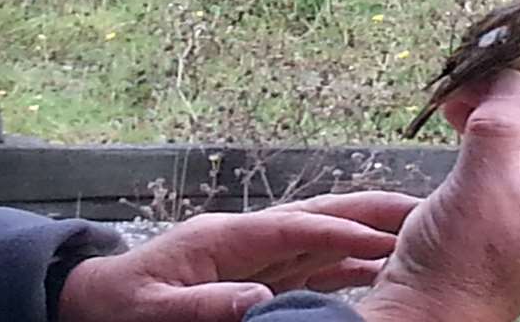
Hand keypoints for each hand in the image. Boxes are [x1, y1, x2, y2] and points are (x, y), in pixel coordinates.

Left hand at [57, 190, 416, 321]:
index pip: (291, 228)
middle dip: (369, 214)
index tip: (383, 237)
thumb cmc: (120, 303)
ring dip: (368, 236)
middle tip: (422, 210)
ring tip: (418, 235)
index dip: (338, 232)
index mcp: (223, 236)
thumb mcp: (153, 309)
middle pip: (318, 219)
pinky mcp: (258, 275)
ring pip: (323, 240)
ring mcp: (256, 255)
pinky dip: (349, 266)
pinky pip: (312, 267)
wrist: (97, 303)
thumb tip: (259, 300)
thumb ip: (203, 305)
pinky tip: (382, 271)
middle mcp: (247, 238)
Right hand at [359, 70, 519, 321]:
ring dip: (498, 113)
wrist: (424, 312)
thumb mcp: (482, 184)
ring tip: (461, 97)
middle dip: (519, 101)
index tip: (513, 76)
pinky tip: (459, 117)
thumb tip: (513, 78)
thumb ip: (503, 123)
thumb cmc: (458, 268)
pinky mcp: (511, 209)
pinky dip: (486, 133)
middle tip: (480, 81)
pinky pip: (510, 157)